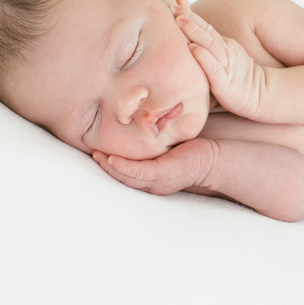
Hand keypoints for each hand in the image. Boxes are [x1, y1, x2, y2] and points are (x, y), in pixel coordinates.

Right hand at [92, 138, 217, 195]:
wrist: (215, 159)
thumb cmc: (191, 151)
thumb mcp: (167, 146)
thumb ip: (154, 139)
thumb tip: (142, 121)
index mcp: (150, 177)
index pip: (124, 172)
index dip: (108, 163)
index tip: (94, 150)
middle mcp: (150, 183)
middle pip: (120, 177)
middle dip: (102, 167)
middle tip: (88, 153)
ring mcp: (156, 181)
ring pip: (125, 176)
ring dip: (108, 168)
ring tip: (93, 155)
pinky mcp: (163, 174)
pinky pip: (138, 172)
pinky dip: (123, 167)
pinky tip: (110, 160)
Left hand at [172, 6, 265, 119]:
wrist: (260, 95)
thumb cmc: (236, 80)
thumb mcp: (223, 60)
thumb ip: (208, 49)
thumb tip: (185, 41)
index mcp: (223, 45)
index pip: (206, 26)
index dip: (191, 14)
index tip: (174, 2)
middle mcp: (225, 52)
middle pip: (207, 31)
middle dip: (189, 17)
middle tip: (172, 6)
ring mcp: (227, 66)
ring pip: (210, 45)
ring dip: (195, 31)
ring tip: (180, 20)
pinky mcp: (225, 83)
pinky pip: (214, 68)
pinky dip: (204, 57)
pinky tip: (193, 49)